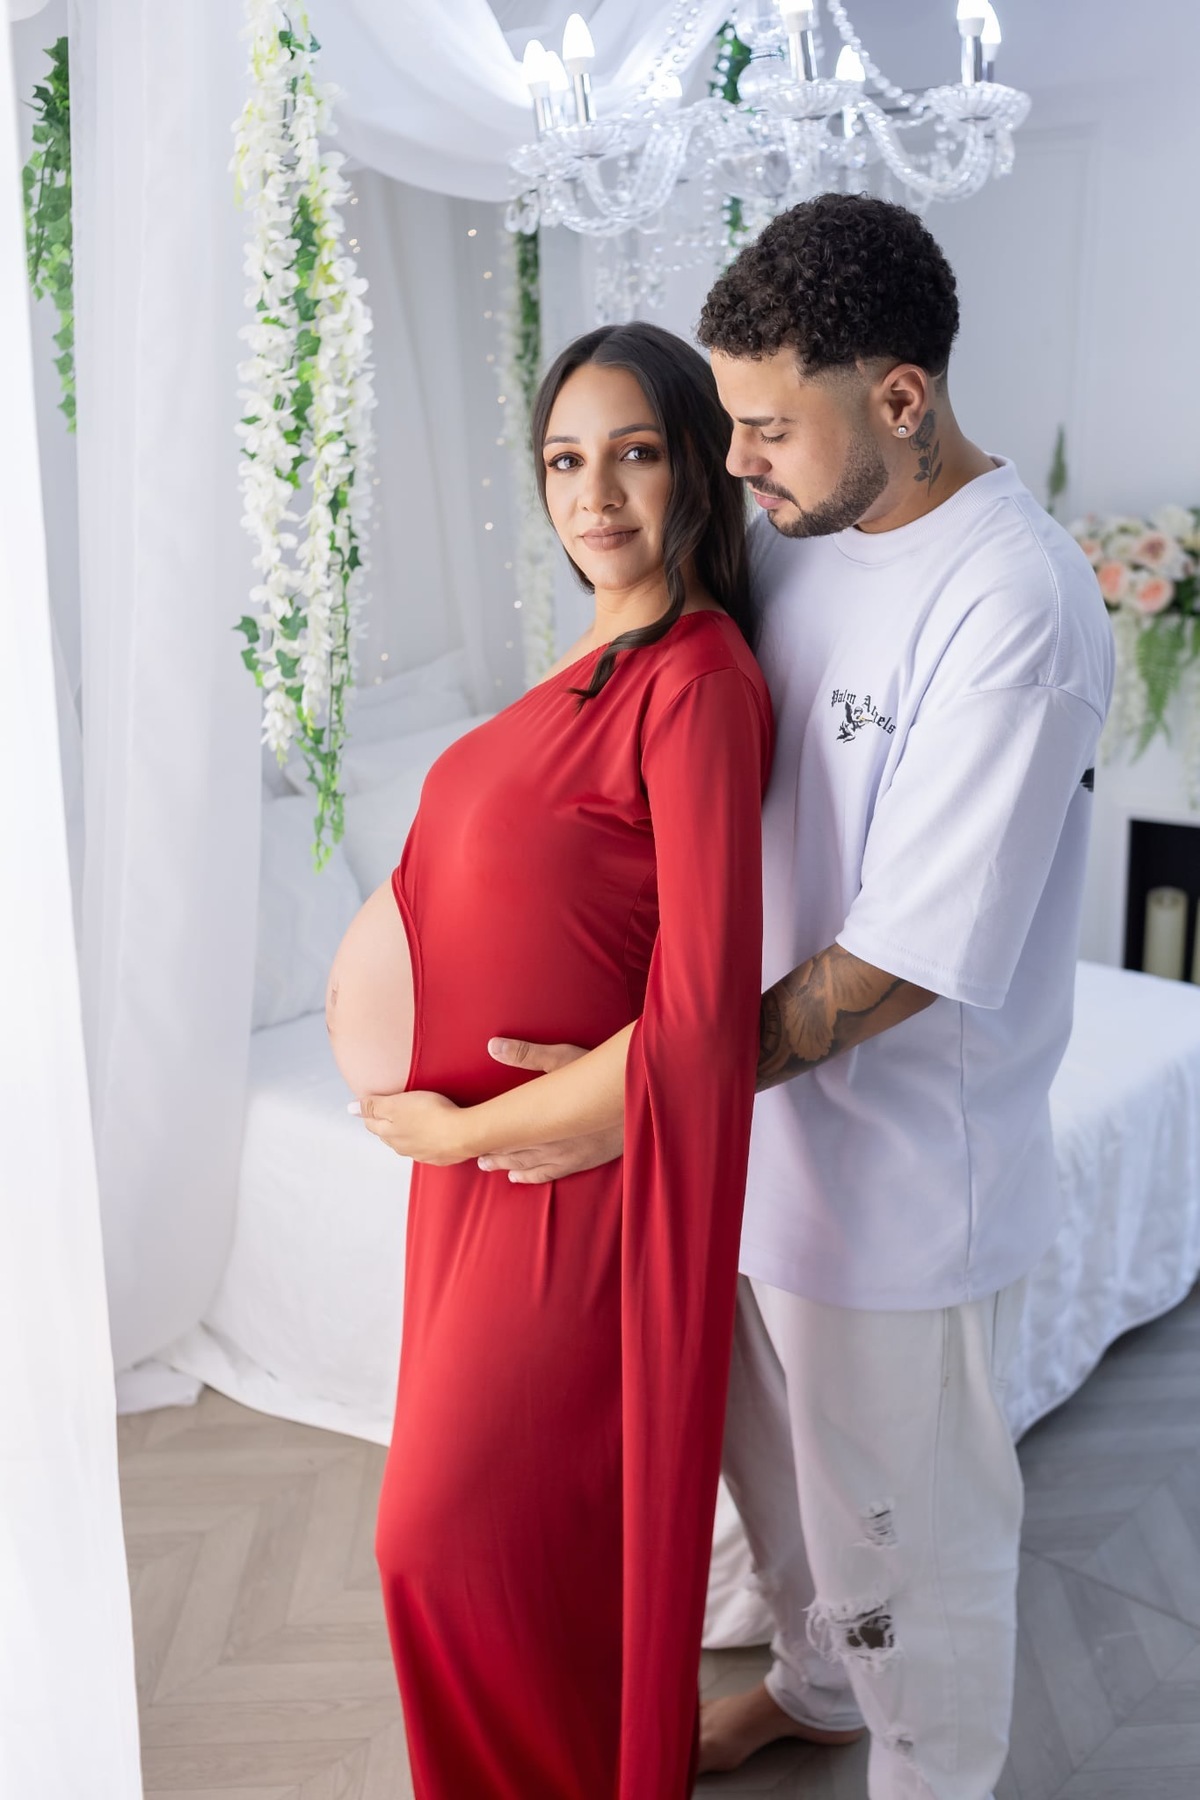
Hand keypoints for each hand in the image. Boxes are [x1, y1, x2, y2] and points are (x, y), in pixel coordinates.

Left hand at [353, 1090, 464, 1165]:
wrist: (464, 1133)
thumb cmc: (431, 1114)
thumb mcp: (396, 1104)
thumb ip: (372, 1106)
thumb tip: (351, 1108)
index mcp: (388, 1134)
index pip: (371, 1123)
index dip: (370, 1111)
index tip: (373, 1102)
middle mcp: (402, 1147)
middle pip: (388, 1134)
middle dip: (386, 1123)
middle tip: (392, 1109)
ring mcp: (421, 1154)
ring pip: (407, 1142)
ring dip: (408, 1132)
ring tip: (413, 1119)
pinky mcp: (440, 1156)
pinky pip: (427, 1148)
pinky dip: (426, 1140)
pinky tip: (432, 1132)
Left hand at [476, 1036, 624, 1182]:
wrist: (642, 1104)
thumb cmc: (603, 1077)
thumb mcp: (565, 1059)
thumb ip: (528, 1054)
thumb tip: (493, 1045)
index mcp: (540, 1117)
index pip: (504, 1131)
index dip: (484, 1135)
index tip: (466, 1137)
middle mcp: (548, 1141)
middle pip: (513, 1150)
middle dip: (492, 1153)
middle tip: (475, 1156)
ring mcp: (565, 1154)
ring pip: (527, 1165)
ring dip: (506, 1166)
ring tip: (488, 1166)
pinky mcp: (581, 1161)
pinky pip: (548, 1174)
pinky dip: (530, 1177)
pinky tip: (520, 1178)